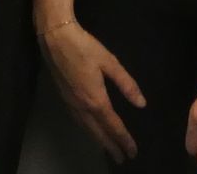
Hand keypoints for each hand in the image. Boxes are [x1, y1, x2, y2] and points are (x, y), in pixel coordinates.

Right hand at [39, 17, 145, 161]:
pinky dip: (87, 131)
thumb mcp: (110, 62)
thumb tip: (141, 104)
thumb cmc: (85, 47)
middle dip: (111, 147)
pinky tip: (90, 130)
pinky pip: (78, 122)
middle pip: (98, 133)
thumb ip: (126, 84)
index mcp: (96, 99)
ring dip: (98, 141)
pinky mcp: (64, 98)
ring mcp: (71, 104)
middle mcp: (82, 107)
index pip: (113, 126)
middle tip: (122, 159)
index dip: (124, 140)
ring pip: (87, 129)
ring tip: (108, 150)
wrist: (55, 38)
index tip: (132, 152)